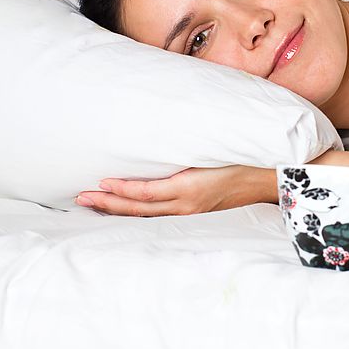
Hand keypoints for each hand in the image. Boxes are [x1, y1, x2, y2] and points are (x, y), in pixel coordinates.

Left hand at [75, 164, 276, 216]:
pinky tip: (122, 208)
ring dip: (117, 210)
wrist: (266, 179)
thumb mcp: (213, 150)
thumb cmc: (241, 158)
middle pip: (140, 209)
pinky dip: (135, 213)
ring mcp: (189, 212)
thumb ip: (185, 146)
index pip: (149, 193)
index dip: (124, 190)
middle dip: (109, 204)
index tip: (102, 183)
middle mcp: (187, 205)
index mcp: (191, 188)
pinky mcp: (192, 213)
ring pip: (146, 216)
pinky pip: (157, 217)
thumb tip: (158, 131)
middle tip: (81, 199)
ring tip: (92, 204)